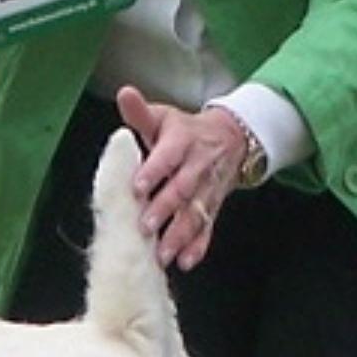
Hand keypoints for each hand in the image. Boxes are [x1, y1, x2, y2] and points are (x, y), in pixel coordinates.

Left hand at [116, 85, 247, 270]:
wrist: (232, 138)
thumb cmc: (185, 131)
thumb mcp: (165, 118)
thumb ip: (141, 113)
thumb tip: (124, 94)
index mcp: (183, 141)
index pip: (168, 155)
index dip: (154, 170)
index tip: (138, 186)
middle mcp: (197, 166)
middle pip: (182, 188)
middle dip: (164, 208)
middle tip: (145, 226)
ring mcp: (207, 189)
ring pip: (195, 213)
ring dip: (180, 235)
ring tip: (162, 253)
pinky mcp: (213, 207)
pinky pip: (208, 228)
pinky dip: (198, 246)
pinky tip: (186, 261)